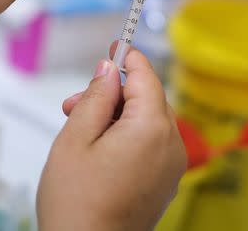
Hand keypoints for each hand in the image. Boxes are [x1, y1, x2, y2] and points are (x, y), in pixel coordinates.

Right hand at [37, 47, 185, 230]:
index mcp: (151, 128)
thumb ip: (96, 97)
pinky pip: (152, 144)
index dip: (129, 58)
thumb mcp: (75, 138)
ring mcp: (172, 167)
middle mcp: (171, 145)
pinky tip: (99, 148)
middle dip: (114, 94)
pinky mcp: (165, 183)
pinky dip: (128, 136)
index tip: (115, 44)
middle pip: (148, 99)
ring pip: (148, 121)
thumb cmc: (76, 204)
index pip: (146, 77)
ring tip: (80, 130)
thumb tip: (109, 68)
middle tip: (75, 104)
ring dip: (118, 116)